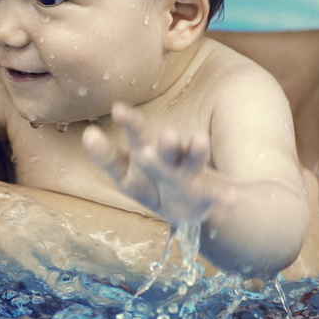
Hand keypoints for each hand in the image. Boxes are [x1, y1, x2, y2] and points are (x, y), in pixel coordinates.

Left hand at [82, 102, 228, 227]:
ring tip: (198, 140)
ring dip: (194, 150)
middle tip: (162, 133)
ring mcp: (188, 174)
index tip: (114, 112)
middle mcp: (167, 160)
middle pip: (163, 149)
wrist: (188, 205)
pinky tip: (231, 198)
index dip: (126, 128)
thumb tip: (87, 133)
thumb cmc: (151, 181)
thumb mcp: (127, 174)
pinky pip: (216, 194)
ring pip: (191, 160)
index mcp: (145, 155)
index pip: (135, 139)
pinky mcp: (207, 192)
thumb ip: (107, 157)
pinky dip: (224, 196)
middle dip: (162, 141)